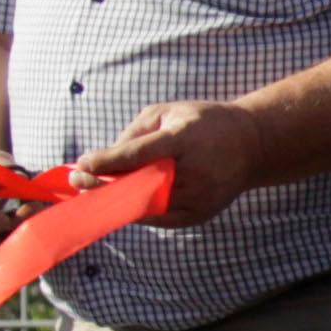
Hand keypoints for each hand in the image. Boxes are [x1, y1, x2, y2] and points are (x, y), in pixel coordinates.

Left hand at [80, 98, 258, 229]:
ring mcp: (199, 198)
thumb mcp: (169, 112)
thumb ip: (135, 134)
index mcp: (186, 138)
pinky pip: (158, 218)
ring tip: (93, 190)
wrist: (252, 145)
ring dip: (117, 200)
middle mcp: (194, 173)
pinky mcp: (198, 216)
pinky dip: (136, 210)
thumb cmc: (203, 123)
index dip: (108, 162)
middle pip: (139, 186)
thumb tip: (104, 160)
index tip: (81, 164)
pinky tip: (120, 200)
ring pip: (146, 207)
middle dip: (105, 184)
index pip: (140, 154)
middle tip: (79, 180)